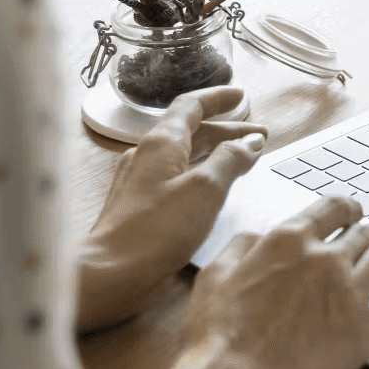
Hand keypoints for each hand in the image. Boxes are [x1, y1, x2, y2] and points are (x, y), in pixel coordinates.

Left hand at [77, 86, 265, 331]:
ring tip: (241, 160)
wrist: (110, 272)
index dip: (219, 98)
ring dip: (213, 153)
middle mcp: (145, 154)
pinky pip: (172, 177)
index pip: (191, 105)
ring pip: (182, 155)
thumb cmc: (157, 229)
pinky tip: (210, 191)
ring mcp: (137, 180)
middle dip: (226, 130)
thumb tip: (250, 142)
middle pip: (190, 131)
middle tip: (259, 136)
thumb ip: (231, 160)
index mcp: (161, 142)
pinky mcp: (136, 205)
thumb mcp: (206, 189)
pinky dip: (198, 173)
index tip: (242, 96)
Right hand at [183, 194, 368, 368]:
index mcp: (290, 240)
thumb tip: (261, 236)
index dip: (347, 207)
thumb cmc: (218, 334)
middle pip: (363, 233)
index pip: (330, 209)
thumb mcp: (216, 273)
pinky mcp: (367, 330)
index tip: (354, 210)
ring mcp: (351, 293)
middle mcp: (326, 259)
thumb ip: (243, 245)